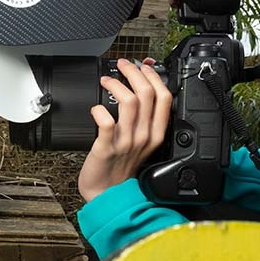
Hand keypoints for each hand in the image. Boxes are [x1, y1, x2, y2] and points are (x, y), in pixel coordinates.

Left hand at [77, 58, 170, 200]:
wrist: (108, 194)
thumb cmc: (122, 167)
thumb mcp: (142, 142)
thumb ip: (144, 118)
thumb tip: (141, 89)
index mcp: (156, 134)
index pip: (164, 98)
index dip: (154, 77)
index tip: (143, 67)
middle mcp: (144, 136)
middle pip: (147, 94)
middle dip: (134, 73)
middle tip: (122, 66)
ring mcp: (126, 142)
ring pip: (129, 102)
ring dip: (116, 85)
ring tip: (106, 81)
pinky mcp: (107, 147)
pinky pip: (106, 122)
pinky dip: (99, 110)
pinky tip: (95, 108)